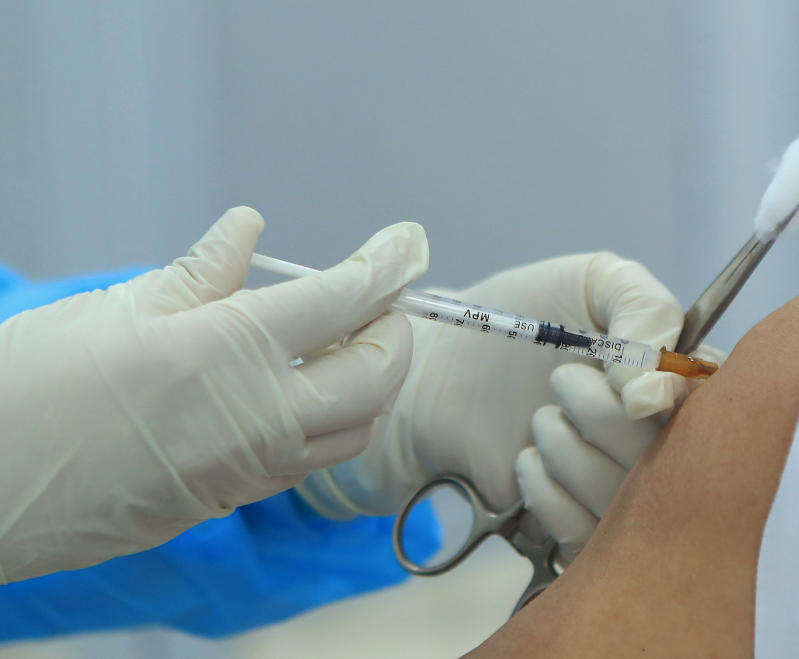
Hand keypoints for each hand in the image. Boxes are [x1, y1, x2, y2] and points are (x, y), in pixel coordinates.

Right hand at [0, 207, 427, 582]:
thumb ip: (204, 271)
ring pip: (356, 428)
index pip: (343, 299)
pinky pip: (311, 460)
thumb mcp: (121, 307)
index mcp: (230, 350)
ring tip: (350, 344)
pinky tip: (304, 391)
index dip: (388, 264)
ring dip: (372, 383)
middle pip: (376, 376)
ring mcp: (252, 467)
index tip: (410, 243)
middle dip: (396, 333)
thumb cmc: (33, 387)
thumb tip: (249, 229)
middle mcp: (260, 416)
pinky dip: (332, 421)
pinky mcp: (233, 498)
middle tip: (382, 301)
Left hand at [296, 252, 683, 516]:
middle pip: (672, 458)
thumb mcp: (593, 281)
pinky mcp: (581, 531)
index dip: (676, 401)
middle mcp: (663, 440)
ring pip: (623, 496)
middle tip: (560, 378)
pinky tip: (527, 459)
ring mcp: (622, 492)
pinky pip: (585, 532)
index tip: (631, 391)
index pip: (720, 408)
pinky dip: (545, 488)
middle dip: (601, 412)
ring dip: (565, 446)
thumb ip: (645, 308)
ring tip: (539, 417)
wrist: (444, 363)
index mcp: (680, 379)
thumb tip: (656, 395)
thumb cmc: (522, 313)